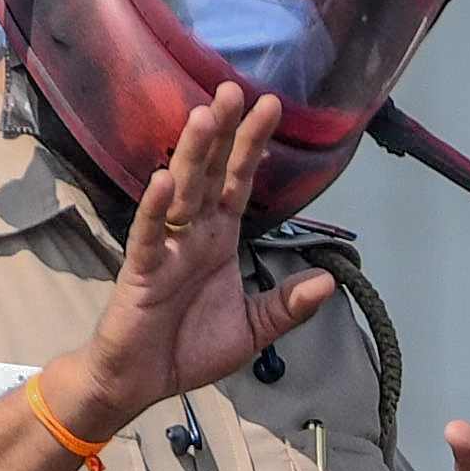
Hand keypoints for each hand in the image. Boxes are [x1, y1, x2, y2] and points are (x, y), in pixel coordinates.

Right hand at [57, 85, 346, 435]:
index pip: (240, 183)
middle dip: (223, 133)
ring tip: (205, 116)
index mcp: (219, 238)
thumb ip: (287, 305)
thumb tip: (328, 280)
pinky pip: (148, 234)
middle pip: (211, 173)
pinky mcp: (141, 269)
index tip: (270, 109)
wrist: (141, 381)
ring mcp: (166, 246)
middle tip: (235, 89)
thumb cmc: (189, 348)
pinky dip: (155, 208)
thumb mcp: (253, 328)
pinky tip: (164, 180)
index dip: (253, 148)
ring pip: (180, 191)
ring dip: (192, 154)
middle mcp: (193, 232)